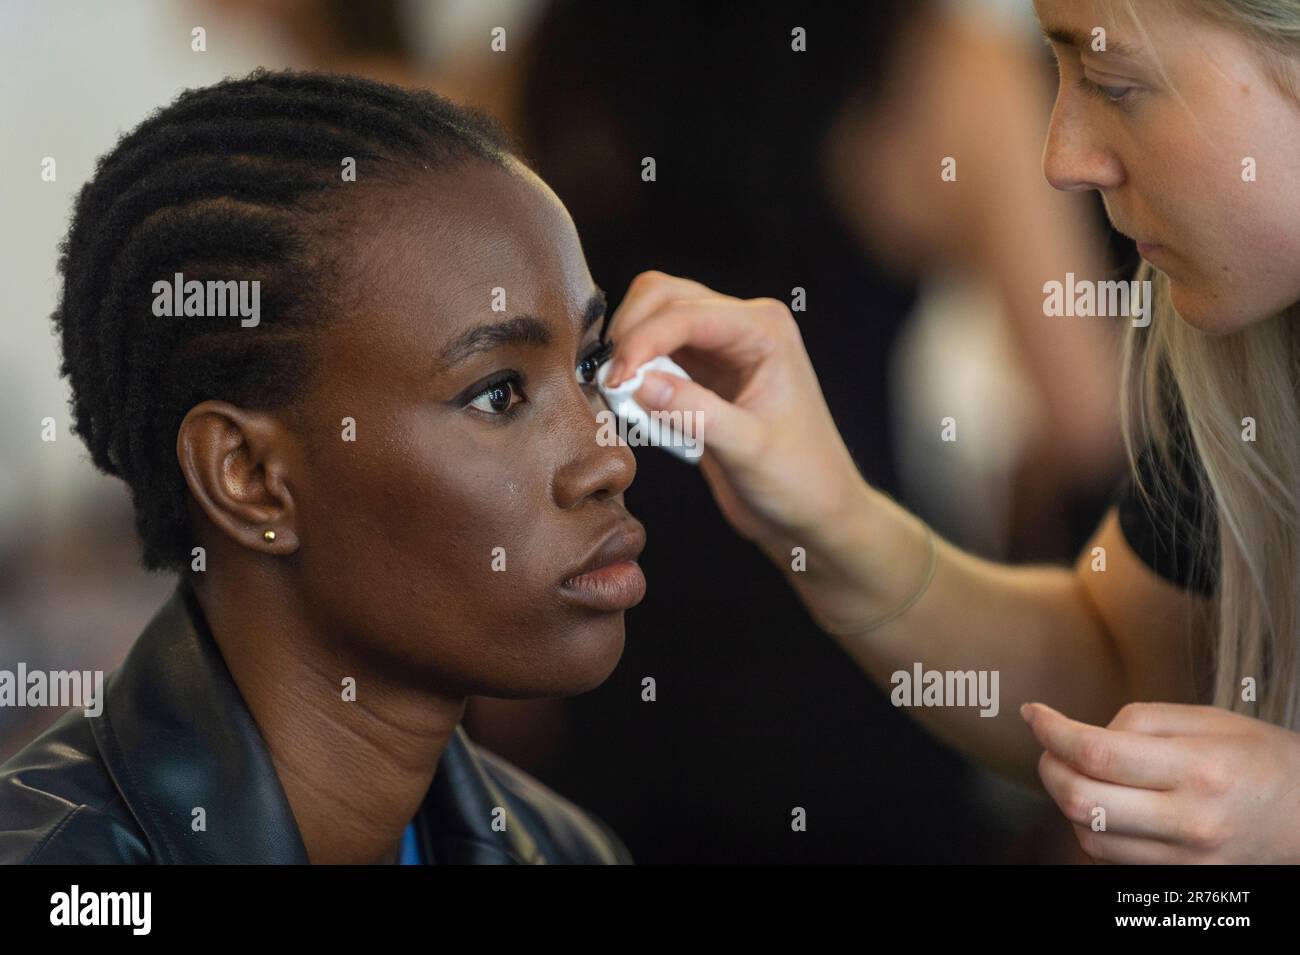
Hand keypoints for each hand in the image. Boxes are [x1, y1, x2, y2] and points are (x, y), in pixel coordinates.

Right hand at [605, 270, 868, 549]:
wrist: (813, 511)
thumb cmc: (800, 479)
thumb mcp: (748, 450)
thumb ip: (695, 413)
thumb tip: (638, 383)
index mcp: (764, 329)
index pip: (685, 312)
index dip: (642, 341)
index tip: (615, 382)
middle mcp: (741, 326)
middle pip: (662, 296)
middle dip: (629, 334)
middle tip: (610, 385)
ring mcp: (720, 346)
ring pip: (653, 317)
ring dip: (628, 349)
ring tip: (618, 395)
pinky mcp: (702, 373)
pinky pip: (655, 354)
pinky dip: (635, 371)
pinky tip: (632, 404)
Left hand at [1022, 700, 1299, 862]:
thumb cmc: (1261, 759)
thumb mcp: (1209, 720)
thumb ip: (1140, 721)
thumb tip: (1083, 732)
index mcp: (1198, 770)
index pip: (1097, 753)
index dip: (1051, 730)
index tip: (1033, 712)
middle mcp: (1189, 822)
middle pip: (1082, 801)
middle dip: (1048, 767)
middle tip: (1049, 744)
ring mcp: (1184, 860)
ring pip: (1088, 837)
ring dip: (1067, 800)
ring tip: (1079, 772)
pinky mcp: (1179, 881)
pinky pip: (1110, 860)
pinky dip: (1092, 830)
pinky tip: (1105, 803)